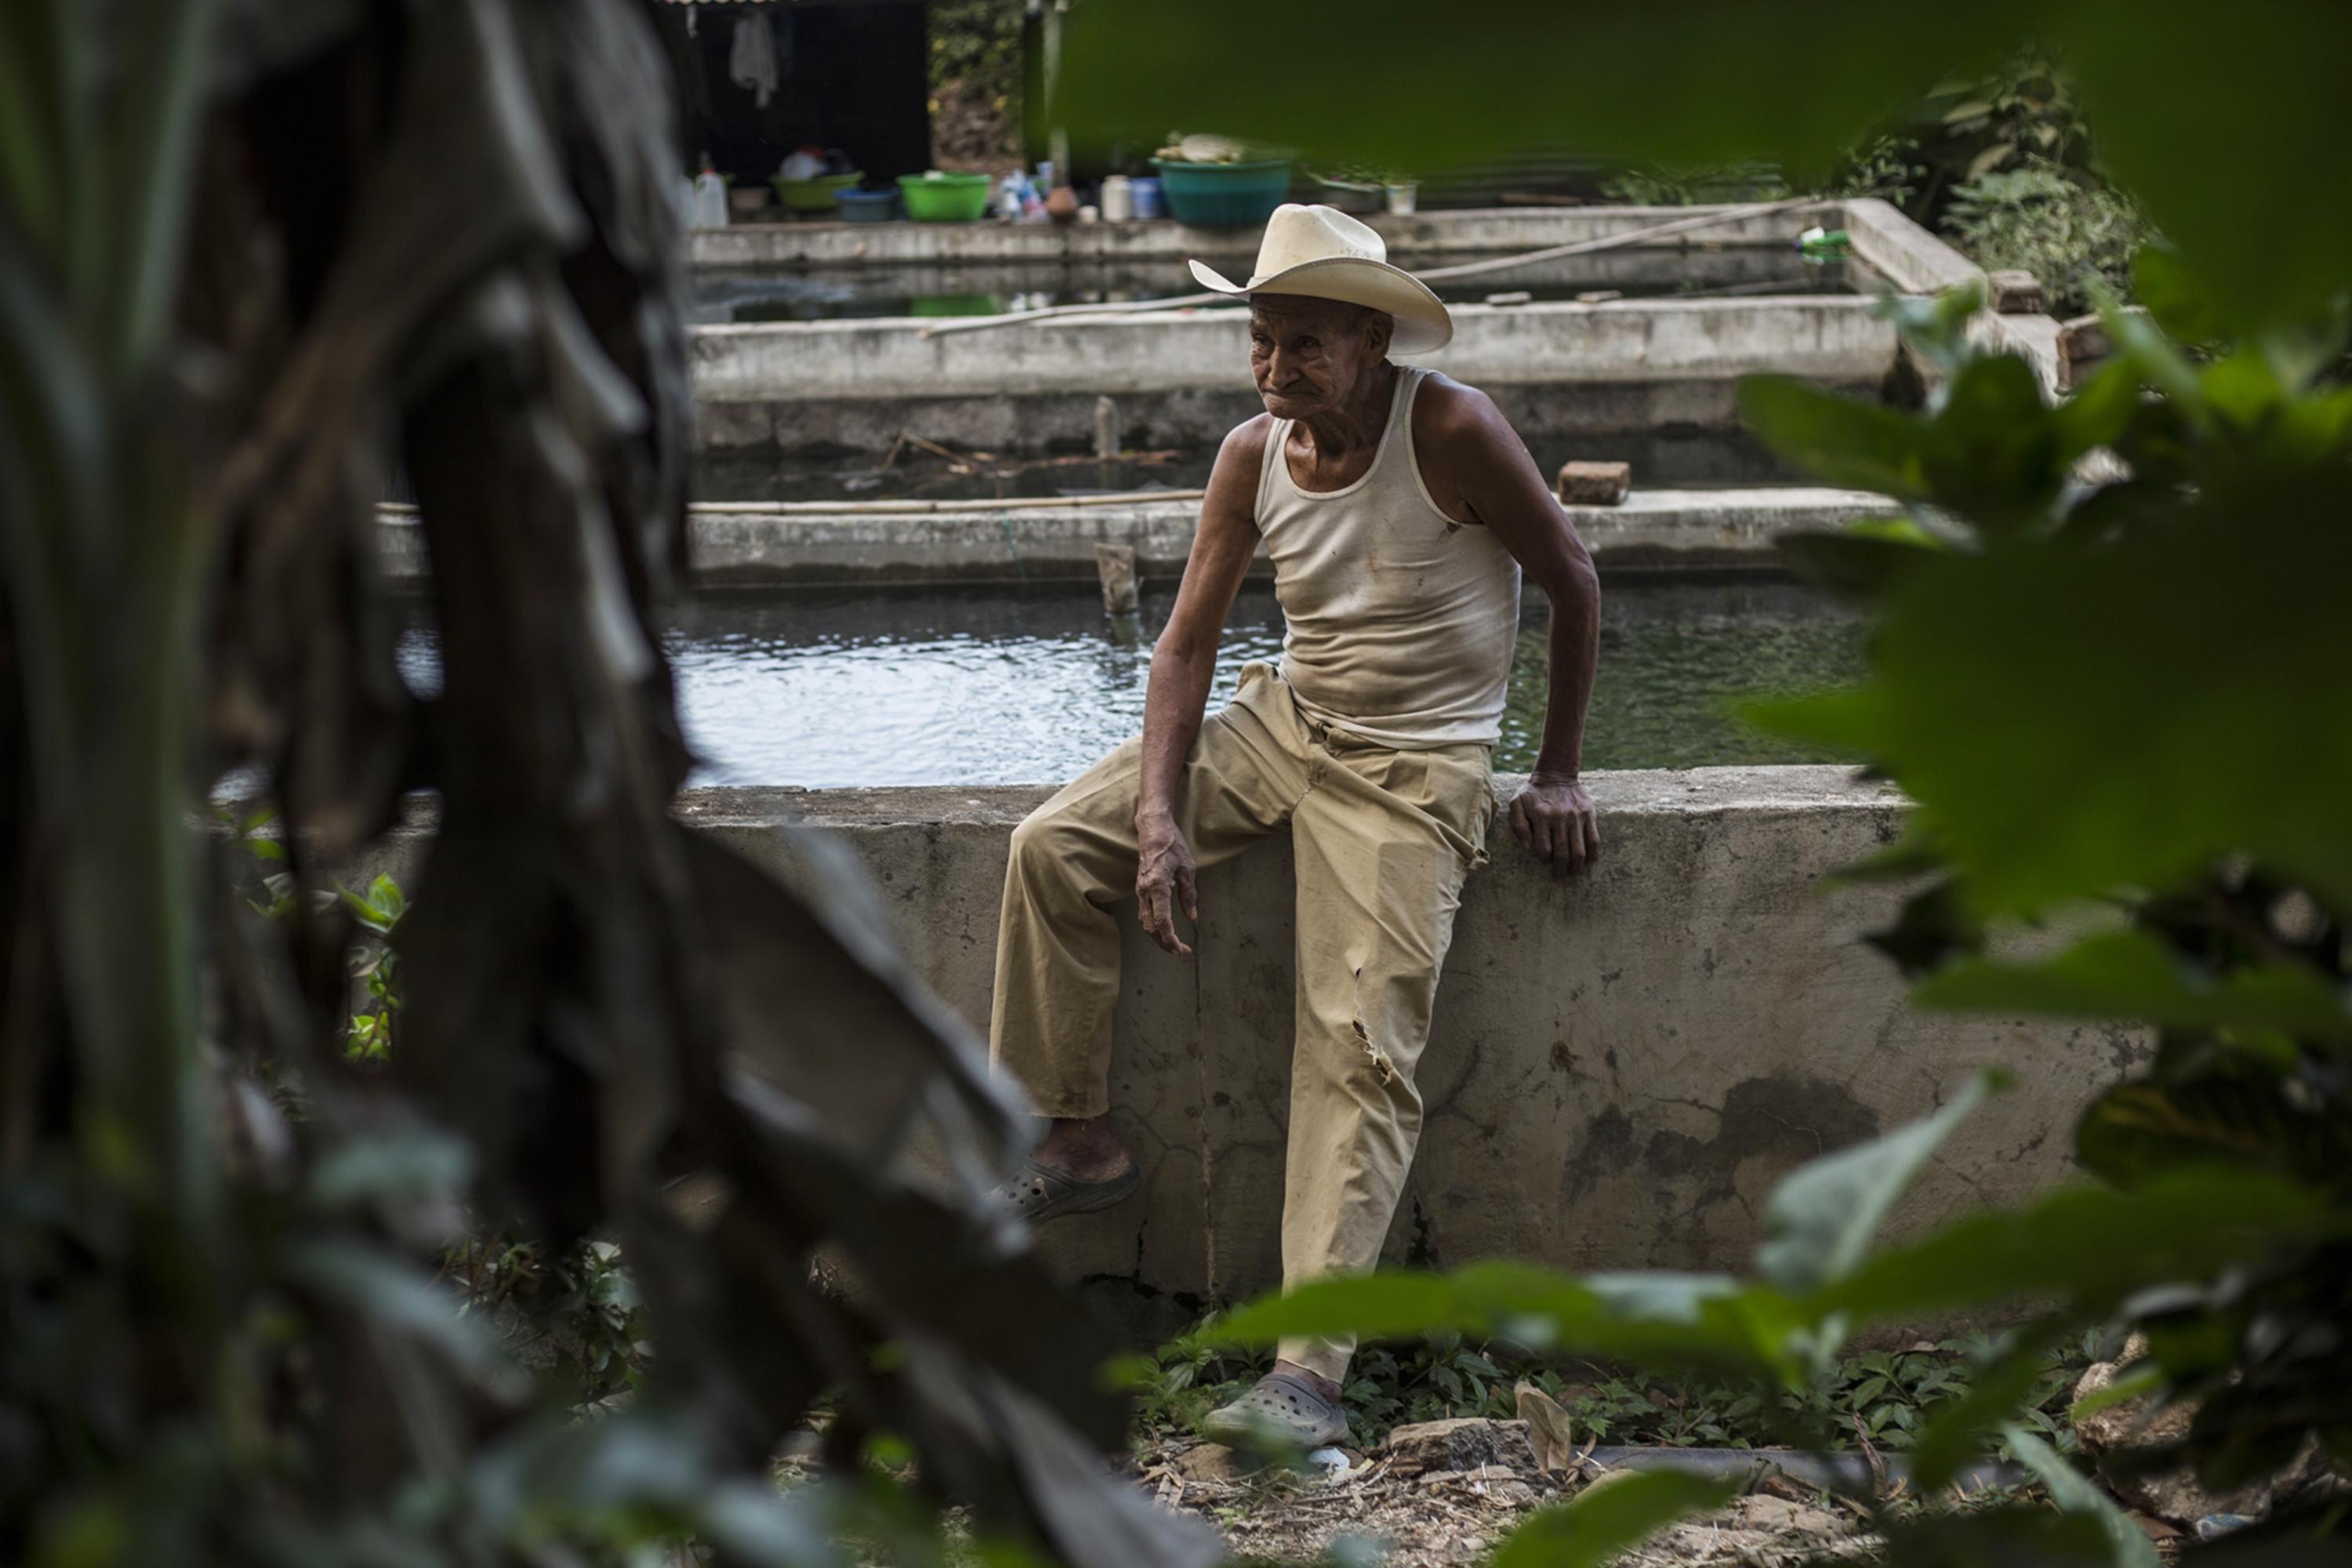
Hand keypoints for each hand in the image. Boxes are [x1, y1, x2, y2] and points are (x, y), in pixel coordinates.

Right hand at [1135, 813, 1198, 954]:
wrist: (1153, 829)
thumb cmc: (1172, 845)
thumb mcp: (1188, 869)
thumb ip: (1189, 895)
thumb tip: (1191, 917)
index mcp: (1158, 887)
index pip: (1162, 922)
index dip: (1171, 940)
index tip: (1182, 949)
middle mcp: (1144, 891)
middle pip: (1150, 928)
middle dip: (1165, 943)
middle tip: (1181, 951)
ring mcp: (1140, 890)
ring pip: (1145, 922)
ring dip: (1158, 936)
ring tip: (1174, 944)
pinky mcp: (1140, 888)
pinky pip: (1143, 913)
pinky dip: (1153, 925)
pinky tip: (1164, 928)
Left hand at [1509, 775, 1598, 880]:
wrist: (1556, 773)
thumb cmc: (1533, 792)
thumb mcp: (1517, 803)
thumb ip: (1518, 825)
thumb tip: (1527, 847)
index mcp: (1541, 817)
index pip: (1544, 849)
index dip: (1544, 860)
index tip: (1545, 861)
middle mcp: (1560, 819)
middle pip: (1562, 853)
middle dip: (1561, 869)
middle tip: (1559, 876)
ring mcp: (1576, 817)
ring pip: (1579, 850)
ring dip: (1577, 866)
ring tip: (1573, 873)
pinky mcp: (1589, 814)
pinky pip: (1593, 839)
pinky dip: (1592, 854)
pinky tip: (1588, 861)